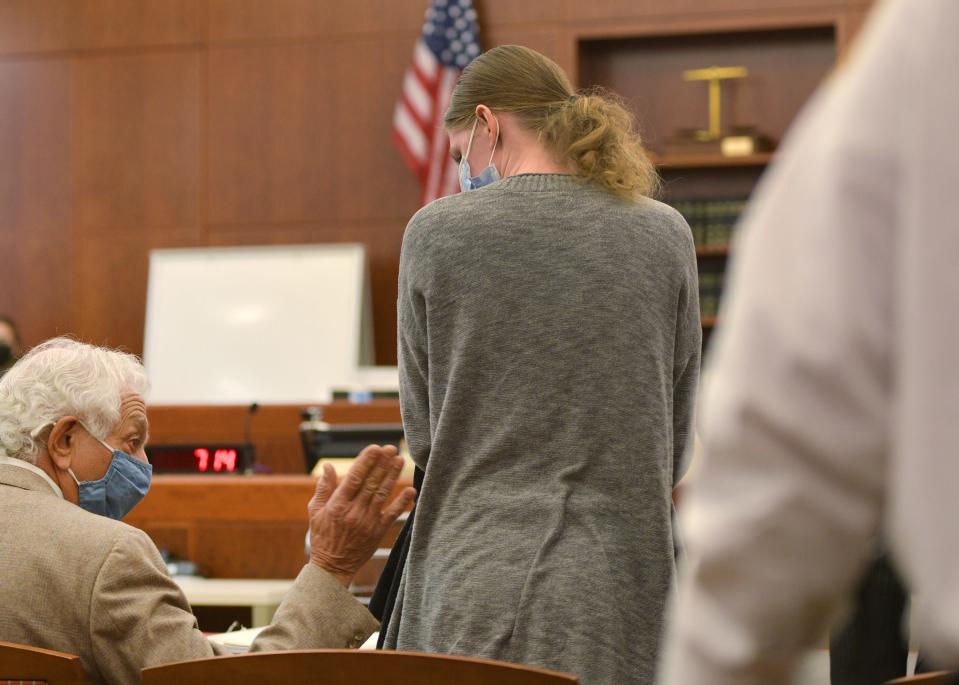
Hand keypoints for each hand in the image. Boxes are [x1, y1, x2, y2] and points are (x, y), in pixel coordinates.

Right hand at [307, 444, 415, 586]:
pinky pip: (392, 514)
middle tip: (391, 448)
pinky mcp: (377, 531)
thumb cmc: (323, 536)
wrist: (332, 567)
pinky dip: (402, 502)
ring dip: (392, 476)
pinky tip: (410, 490)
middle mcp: (353, 512)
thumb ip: (323, 488)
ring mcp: (367, 522)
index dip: (366, 462)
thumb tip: (327, 466)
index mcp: (337, 505)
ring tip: (400, 460)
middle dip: (382, 464)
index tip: (375, 448)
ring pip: (382, 494)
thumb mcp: (316, 511)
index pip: (354, 478)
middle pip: (371, 483)